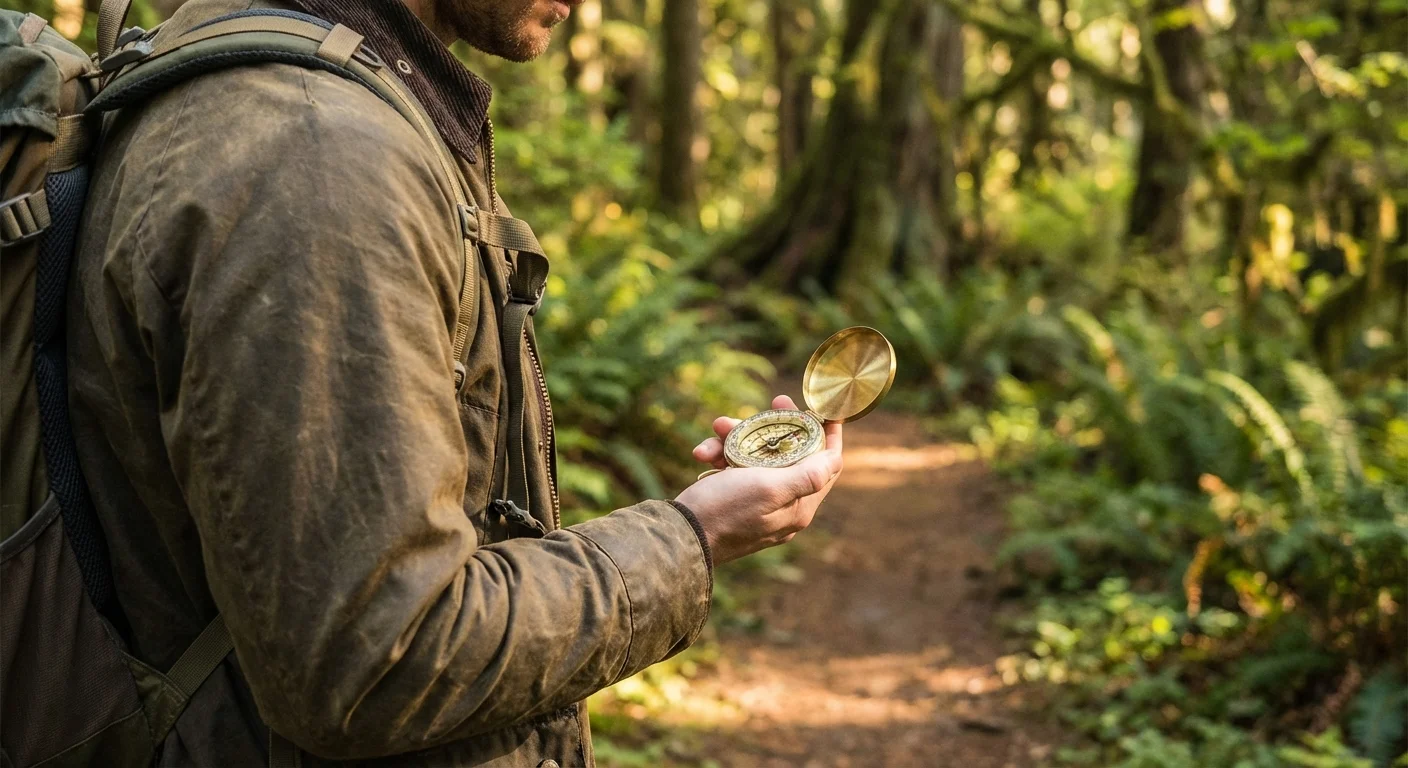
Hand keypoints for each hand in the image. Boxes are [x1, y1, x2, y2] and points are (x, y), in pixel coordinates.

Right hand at [678, 395, 842, 563]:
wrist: (678, 535)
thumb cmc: (723, 510)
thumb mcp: (768, 488)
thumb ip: (806, 476)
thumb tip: (836, 460)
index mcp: (799, 505)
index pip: (828, 467)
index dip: (829, 435)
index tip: (823, 409)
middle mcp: (784, 506)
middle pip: (793, 456)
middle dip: (777, 427)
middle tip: (774, 402)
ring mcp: (760, 504)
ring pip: (759, 457)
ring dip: (738, 438)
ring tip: (718, 428)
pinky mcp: (736, 501)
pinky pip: (736, 469)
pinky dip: (721, 456)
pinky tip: (703, 453)